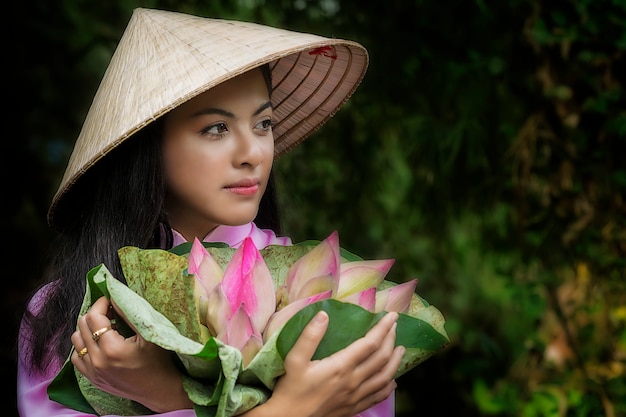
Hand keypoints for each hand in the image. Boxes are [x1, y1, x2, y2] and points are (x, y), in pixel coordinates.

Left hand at [70, 296, 192, 412]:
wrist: (159, 390)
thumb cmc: (159, 362)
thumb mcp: (148, 334)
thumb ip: (129, 314)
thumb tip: (115, 296)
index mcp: (112, 349)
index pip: (94, 317)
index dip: (101, 303)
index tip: (110, 299)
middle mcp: (97, 361)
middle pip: (82, 325)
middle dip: (95, 314)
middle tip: (111, 312)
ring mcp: (92, 372)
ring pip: (76, 340)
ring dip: (88, 329)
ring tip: (106, 328)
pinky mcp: (92, 379)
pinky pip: (76, 357)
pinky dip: (85, 346)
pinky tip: (100, 344)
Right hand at [248, 310, 403, 416]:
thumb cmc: (291, 389)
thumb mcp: (294, 360)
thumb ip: (309, 336)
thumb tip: (323, 314)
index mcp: (341, 366)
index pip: (370, 343)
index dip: (383, 328)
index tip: (391, 315)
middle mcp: (353, 381)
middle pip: (381, 358)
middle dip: (391, 339)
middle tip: (394, 326)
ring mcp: (356, 397)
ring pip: (385, 377)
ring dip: (395, 362)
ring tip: (400, 349)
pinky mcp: (354, 408)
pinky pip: (378, 397)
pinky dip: (389, 386)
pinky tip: (392, 381)